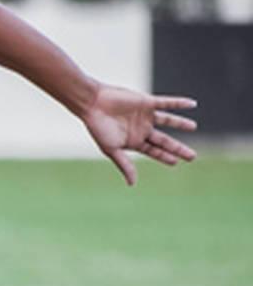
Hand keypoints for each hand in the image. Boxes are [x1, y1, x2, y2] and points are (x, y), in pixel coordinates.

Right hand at [81, 84, 196, 184]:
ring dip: (180, 123)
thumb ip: (124, 164)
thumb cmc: (98, 127)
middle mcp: (141, 128)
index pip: (154, 151)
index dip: (165, 157)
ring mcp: (145, 115)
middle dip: (177, 148)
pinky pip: (166, 102)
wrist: (92, 103)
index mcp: (133, 140)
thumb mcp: (111, 149)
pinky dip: (179, 103)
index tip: (176, 162)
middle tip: (192, 157)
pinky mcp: (146, 102)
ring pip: (167, 120)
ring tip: (193, 127)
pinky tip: (192, 104)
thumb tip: (132, 184)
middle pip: (164, 140)